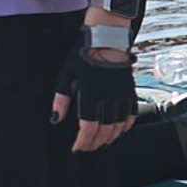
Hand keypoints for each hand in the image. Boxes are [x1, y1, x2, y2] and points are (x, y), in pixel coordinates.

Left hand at [53, 35, 136, 149]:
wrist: (107, 37)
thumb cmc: (84, 54)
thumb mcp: (66, 75)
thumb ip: (61, 100)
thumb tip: (55, 118)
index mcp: (92, 94)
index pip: (89, 127)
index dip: (84, 141)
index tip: (77, 148)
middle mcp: (109, 97)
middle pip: (105, 130)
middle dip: (95, 143)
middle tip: (88, 149)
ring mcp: (121, 94)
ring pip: (119, 125)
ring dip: (111, 137)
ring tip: (102, 143)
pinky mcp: (130, 90)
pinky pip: (131, 114)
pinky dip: (126, 126)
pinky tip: (120, 130)